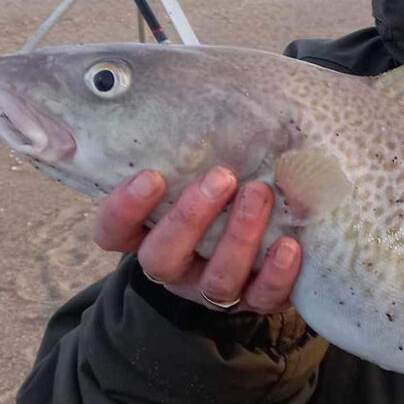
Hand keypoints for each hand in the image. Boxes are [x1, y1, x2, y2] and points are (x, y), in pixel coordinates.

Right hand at [93, 167, 300, 314]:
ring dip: (239, 236)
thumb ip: (185, 154)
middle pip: (163, 257)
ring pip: (217, 279)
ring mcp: (213, 289)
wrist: (255, 254)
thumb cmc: (217, 200)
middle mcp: (176, 268)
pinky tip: (290, 245)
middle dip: (190, 217)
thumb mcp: (193, 178)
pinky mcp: (255, 303)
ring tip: (260, 194)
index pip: (114, 232)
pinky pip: (262, 298)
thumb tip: (180, 100)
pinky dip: (276, 274)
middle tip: (222, 177)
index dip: (124, 209)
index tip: (152, 175)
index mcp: (147, 237)